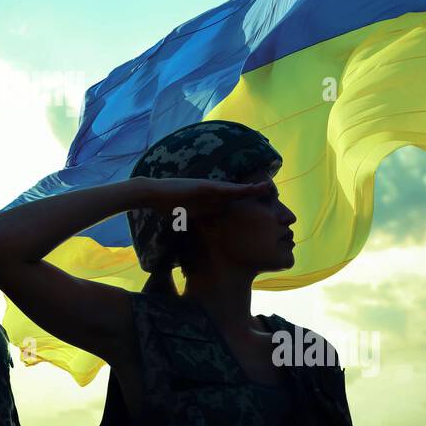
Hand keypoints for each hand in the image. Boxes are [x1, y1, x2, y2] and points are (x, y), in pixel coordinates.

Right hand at [137, 176, 270, 216]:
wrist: (153, 194)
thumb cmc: (166, 206)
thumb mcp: (185, 218)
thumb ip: (194, 223)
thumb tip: (199, 238)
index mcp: (209, 202)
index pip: (232, 203)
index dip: (247, 204)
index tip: (262, 208)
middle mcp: (212, 194)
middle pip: (238, 194)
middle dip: (254, 194)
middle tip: (273, 193)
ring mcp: (209, 189)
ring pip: (236, 189)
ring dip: (253, 188)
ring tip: (269, 187)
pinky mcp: (205, 186)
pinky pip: (226, 188)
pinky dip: (240, 189)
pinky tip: (253, 188)